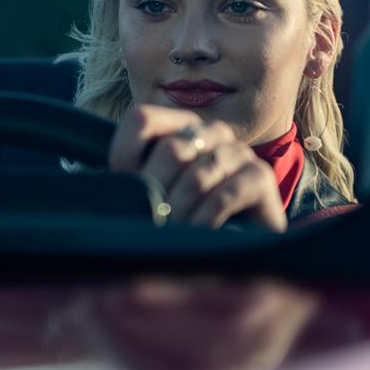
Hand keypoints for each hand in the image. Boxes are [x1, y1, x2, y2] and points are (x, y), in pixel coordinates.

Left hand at [108, 105, 287, 231]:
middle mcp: (211, 131)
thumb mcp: (153, 198)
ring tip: (174, 234)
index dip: (126, 154)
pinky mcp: (260, 177)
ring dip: (180, 213)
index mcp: (181, 126)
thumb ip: (134, 181)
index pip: (142, 119)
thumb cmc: (189, 221)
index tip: (128, 191)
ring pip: (197, 177)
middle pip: (171, 149)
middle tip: (153, 223)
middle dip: (157, 193)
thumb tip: (109, 186)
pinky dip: (204, 221)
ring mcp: (238, 151)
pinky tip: (198, 236)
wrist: (240, 250)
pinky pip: (223, 195)